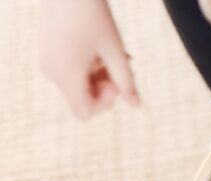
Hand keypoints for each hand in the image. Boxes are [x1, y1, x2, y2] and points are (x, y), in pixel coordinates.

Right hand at [37, 0, 139, 118]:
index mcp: (65, 75)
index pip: (85, 112)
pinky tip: (105, 46)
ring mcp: (48, 61)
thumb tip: (137, 105)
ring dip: (101, 74)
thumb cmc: (92, 13)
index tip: (117, 80)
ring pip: (79, 83)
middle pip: (83, 98)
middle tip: (123, 64)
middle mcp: (52, 72)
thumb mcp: (114, 50)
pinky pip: (72, 69)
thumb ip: (126, 81)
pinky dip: (90, 64)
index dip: (106, 103)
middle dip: (106, 86)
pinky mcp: (49, 51)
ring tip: (119, 52)